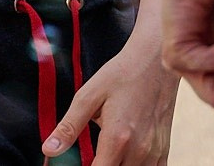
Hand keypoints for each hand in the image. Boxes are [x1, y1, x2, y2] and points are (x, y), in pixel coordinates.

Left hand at [41, 35, 177, 165]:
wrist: (155, 59)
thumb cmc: (122, 74)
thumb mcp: (89, 95)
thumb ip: (69, 126)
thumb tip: (49, 150)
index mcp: (118, 138)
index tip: (79, 162)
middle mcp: (139, 150)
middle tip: (92, 155)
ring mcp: (155, 151)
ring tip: (108, 154)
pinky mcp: (165, 148)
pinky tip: (125, 158)